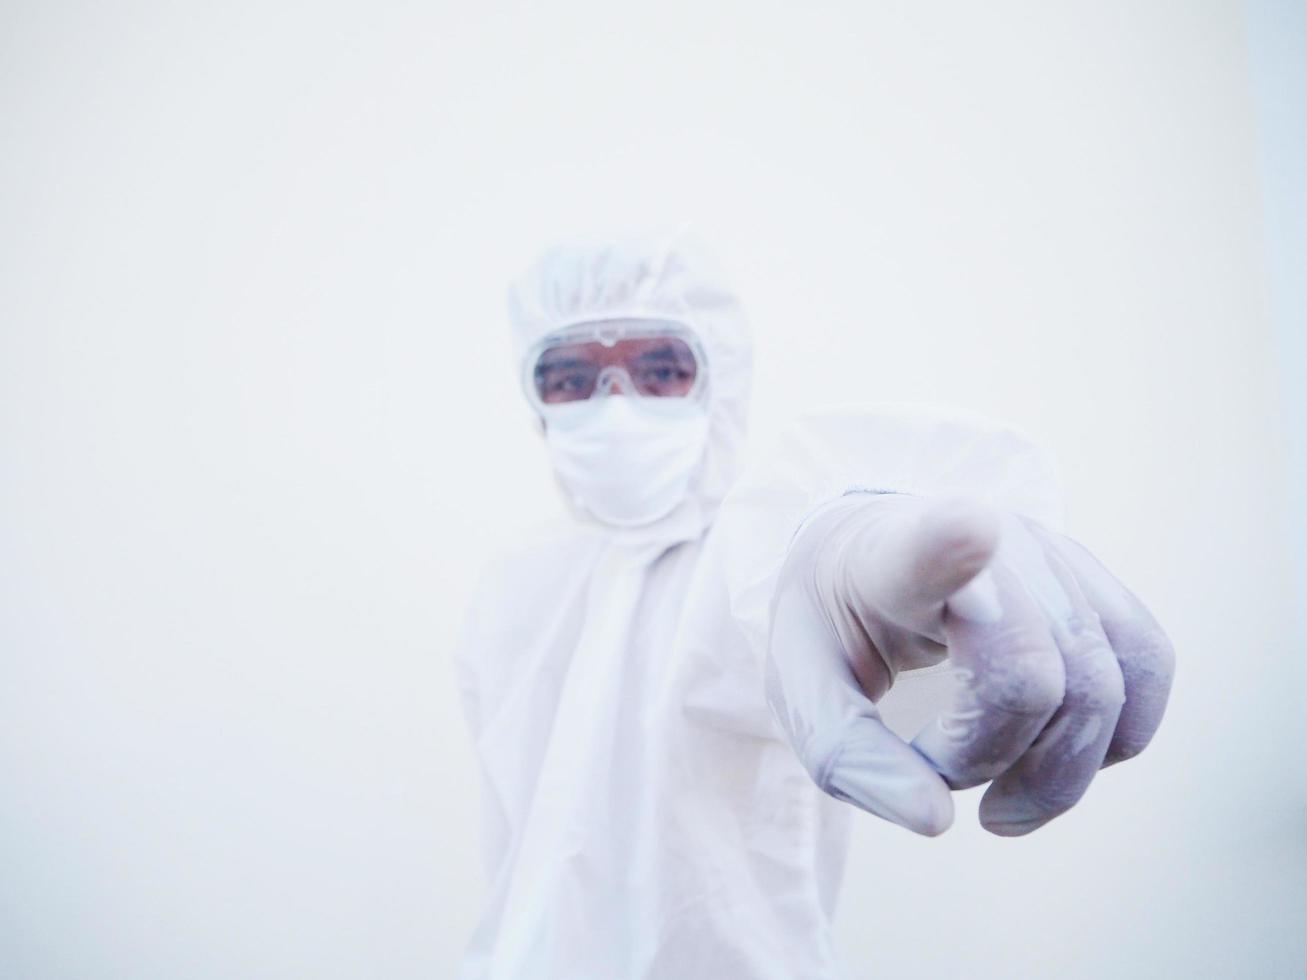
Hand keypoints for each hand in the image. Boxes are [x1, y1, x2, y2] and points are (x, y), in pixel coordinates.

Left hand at [767, 492, 1174, 835]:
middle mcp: (987, 541)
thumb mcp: (802, 692)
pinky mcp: (1093, 578)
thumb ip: (850, 757)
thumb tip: (937, 819)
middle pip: (1033, 675)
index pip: (928, 545)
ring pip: (1103, 681)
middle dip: (988, 758)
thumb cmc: (833, 625)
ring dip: (1057, 770)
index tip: (969, 528)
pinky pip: (1147, 664)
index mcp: (893, 560)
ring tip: (998, 795)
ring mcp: (1051, 553)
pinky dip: (1115, 737)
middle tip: (934, 769)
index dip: (953, 542)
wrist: (862, 558)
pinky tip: (1059, 759)